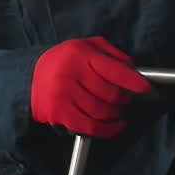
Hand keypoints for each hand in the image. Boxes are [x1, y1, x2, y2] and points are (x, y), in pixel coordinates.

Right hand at [30, 36, 149, 138]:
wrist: (30, 78)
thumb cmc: (63, 60)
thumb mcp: (86, 45)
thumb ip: (111, 52)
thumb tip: (132, 67)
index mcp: (80, 54)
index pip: (114, 70)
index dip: (133, 81)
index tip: (145, 88)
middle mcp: (71, 74)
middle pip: (111, 94)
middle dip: (124, 98)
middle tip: (125, 97)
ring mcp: (64, 95)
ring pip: (103, 112)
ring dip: (115, 113)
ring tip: (115, 109)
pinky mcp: (59, 113)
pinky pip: (91, 127)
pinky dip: (107, 130)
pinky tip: (114, 125)